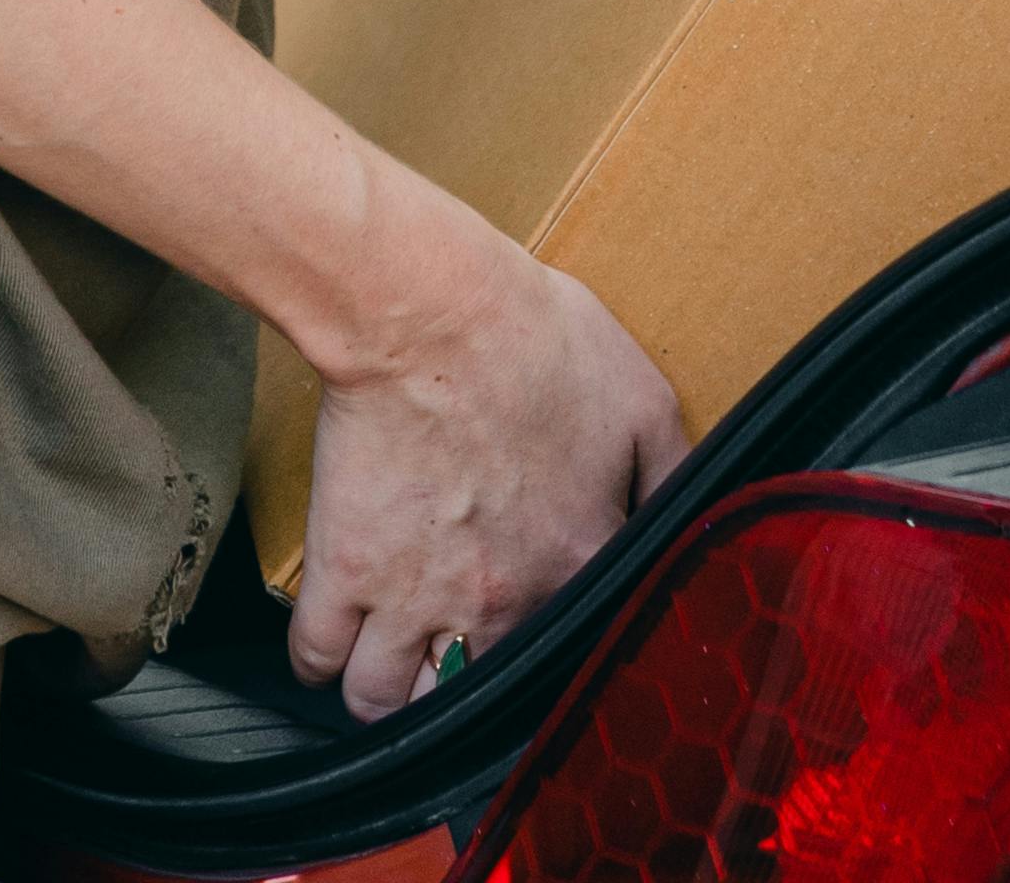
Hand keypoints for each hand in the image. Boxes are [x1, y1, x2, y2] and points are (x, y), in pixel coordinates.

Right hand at [286, 190, 679, 718]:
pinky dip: (321, 660)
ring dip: (387, 692)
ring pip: (386, 701)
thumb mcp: (642, 398)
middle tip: (451, 659)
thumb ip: (673, 476)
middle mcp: (499, 605)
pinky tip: (335, 638)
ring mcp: (414, 595)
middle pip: (472, 701)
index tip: (531, 637)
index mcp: (576, 566)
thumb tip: (693, 517)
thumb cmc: (530, 336)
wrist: (428, 309)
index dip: (550, 654)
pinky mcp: (345, 568)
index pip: (572, 658)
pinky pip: (316, 656)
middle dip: (460, 692)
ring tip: (389, 664)